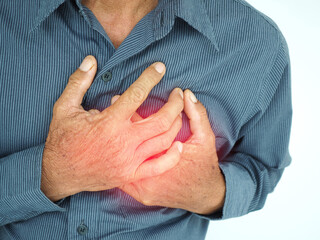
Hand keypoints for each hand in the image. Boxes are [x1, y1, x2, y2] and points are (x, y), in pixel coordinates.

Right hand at [41, 56, 183, 201]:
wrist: (59, 173)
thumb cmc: (63, 139)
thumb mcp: (64, 107)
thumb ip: (78, 82)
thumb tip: (90, 60)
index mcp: (109, 123)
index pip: (137, 94)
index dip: (151, 77)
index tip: (160, 68)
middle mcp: (123, 142)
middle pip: (161, 119)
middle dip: (175, 103)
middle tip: (178, 93)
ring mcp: (129, 161)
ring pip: (164, 140)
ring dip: (176, 123)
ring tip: (179, 111)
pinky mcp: (130, 174)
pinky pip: (158, 167)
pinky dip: (172, 156)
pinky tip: (179, 144)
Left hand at [119, 90, 225, 214]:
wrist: (204, 195)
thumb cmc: (204, 165)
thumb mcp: (205, 138)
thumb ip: (197, 114)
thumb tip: (187, 94)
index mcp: (164, 158)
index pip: (141, 131)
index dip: (130, 113)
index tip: (120, 98)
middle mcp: (150, 176)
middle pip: (127, 147)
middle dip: (117, 126)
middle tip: (109, 109)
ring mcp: (143, 189)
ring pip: (122, 164)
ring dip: (116, 146)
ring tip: (109, 127)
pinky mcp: (141, 195)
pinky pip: (123, 179)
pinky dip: (120, 164)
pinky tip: (117, 152)